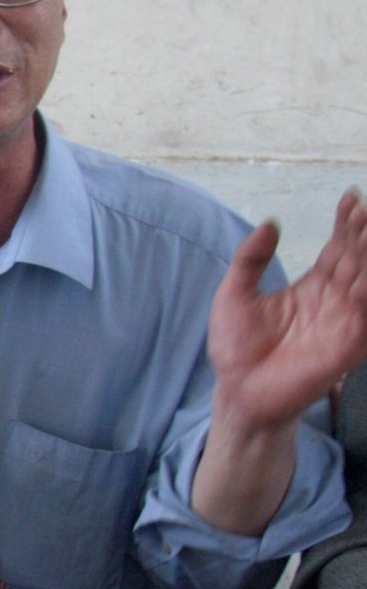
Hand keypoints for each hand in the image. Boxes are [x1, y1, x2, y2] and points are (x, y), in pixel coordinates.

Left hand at [208, 187, 366, 429]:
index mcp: (312, 287)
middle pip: (357, 259)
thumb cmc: (236, 348)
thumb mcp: (235, 294)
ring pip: (366, 281)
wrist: (238, 391)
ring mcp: (343, 322)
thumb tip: (271, 223)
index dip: (346, 223)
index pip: (338, 248)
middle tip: (366, 208)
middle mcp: (333, 301)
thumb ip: (250, 259)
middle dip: (364, 233)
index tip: (352, 197)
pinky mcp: (348, 345)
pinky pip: (365, 313)